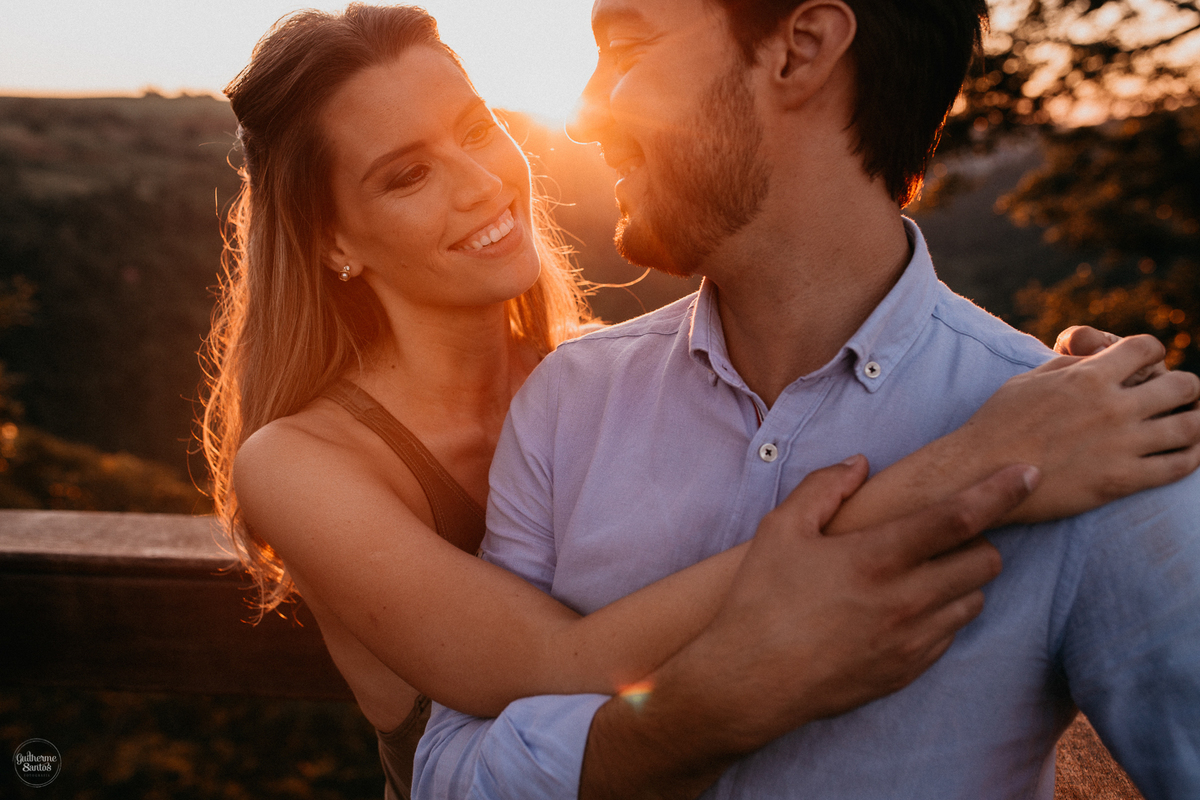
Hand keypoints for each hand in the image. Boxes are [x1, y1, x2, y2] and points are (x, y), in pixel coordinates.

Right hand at [579, 459, 1034, 799]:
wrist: (750, 682)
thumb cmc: (761, 600)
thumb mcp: (781, 530)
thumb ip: (824, 488)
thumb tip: (860, 464)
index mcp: (878, 557)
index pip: (959, 517)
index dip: (1000, 491)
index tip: (1029, 472)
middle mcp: (906, 600)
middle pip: (986, 560)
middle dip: (978, 539)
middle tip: (944, 534)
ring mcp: (912, 640)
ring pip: (974, 600)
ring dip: (961, 579)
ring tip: (919, 572)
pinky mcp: (908, 670)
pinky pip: (950, 635)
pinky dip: (941, 615)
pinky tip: (902, 609)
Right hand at [966, 334, 1199, 522]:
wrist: (980, 474)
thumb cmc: (997, 424)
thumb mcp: (1029, 380)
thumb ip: (1069, 368)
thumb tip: (1095, 361)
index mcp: (1088, 377)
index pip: (1147, 347)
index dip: (1153, 351)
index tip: (1148, 363)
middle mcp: (1113, 407)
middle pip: (1182, 386)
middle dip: (1186, 388)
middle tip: (1179, 396)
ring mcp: (1121, 445)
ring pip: (1190, 427)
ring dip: (1195, 422)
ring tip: (1189, 424)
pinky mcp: (1121, 481)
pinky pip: (1177, 467)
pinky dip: (1191, 457)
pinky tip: (1188, 454)